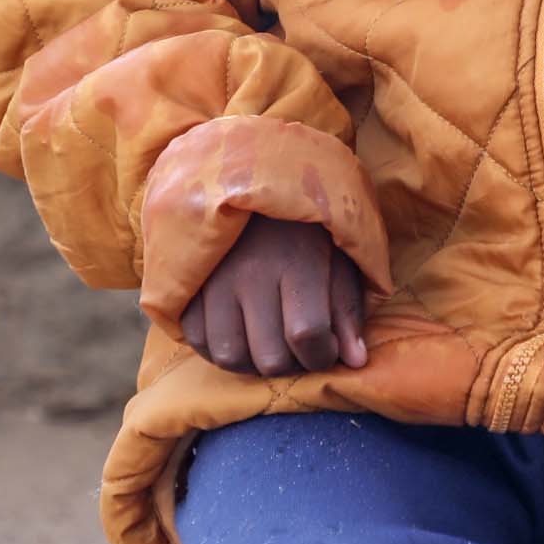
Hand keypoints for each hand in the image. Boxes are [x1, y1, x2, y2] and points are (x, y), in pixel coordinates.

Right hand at [188, 215, 368, 377]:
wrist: (253, 179)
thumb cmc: (307, 226)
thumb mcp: (340, 258)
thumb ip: (347, 310)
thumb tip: (354, 362)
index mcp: (297, 260)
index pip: (308, 334)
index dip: (322, 355)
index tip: (328, 349)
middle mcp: (251, 272)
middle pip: (269, 357)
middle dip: (292, 364)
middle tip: (299, 349)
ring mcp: (213, 279)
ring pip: (229, 356)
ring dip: (253, 363)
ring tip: (269, 345)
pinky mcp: (189, 282)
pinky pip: (197, 340)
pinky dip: (218, 348)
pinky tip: (239, 335)